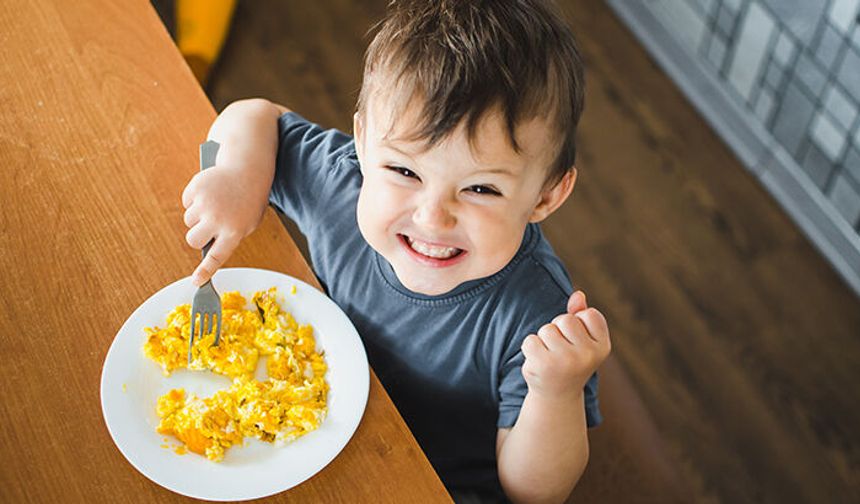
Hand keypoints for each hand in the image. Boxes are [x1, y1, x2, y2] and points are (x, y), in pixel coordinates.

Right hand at [181, 164, 268, 285]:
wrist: (248, 170)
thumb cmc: (249, 201)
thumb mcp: (248, 223)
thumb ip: (229, 237)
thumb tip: (206, 248)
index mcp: (234, 231)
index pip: (216, 257)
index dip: (205, 271)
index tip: (196, 281)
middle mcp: (218, 219)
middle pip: (193, 240)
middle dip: (197, 236)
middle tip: (208, 227)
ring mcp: (205, 203)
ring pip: (189, 221)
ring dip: (197, 216)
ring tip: (215, 204)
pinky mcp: (196, 189)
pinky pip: (186, 202)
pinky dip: (194, 199)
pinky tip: (210, 192)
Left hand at [520, 290, 611, 398]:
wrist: (557, 395)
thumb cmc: (570, 361)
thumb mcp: (582, 339)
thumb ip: (581, 314)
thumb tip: (578, 294)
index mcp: (603, 347)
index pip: (589, 314)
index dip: (579, 323)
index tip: (578, 342)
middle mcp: (588, 355)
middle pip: (565, 319)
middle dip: (558, 329)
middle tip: (561, 350)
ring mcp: (566, 361)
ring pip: (546, 329)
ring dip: (544, 339)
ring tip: (550, 356)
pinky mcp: (544, 365)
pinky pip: (530, 340)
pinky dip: (530, 348)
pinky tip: (539, 362)